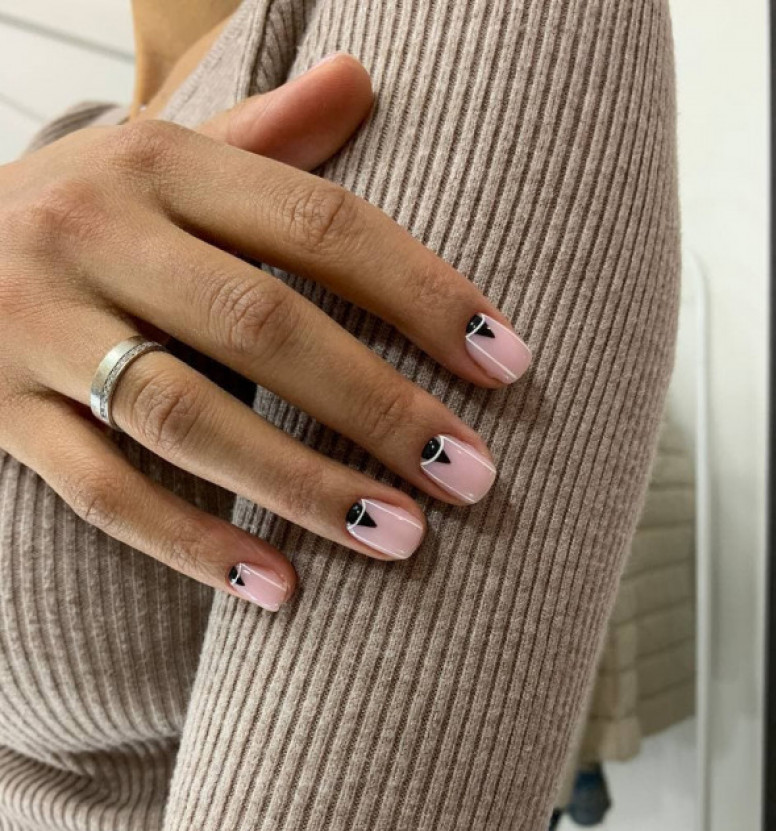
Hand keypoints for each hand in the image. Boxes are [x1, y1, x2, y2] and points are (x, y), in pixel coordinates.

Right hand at [0, 54, 530, 610]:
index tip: (508, 363)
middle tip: (474, 475)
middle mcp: (97, 236)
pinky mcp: (3, 415)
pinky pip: (105, 493)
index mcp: (159, 163)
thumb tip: (365, 77)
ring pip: (187, 418)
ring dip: (303, 485)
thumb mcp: (160, 158)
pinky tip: (281, 590)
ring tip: (403, 537)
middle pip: (263, 327)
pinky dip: (194, 545)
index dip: (424, 293)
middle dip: (381, 407)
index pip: (321, 224)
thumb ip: (262, 133)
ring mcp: (41, 330)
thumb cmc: (81, 211)